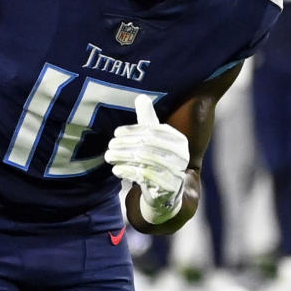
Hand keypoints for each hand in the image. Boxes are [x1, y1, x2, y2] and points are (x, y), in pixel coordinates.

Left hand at [104, 95, 188, 224]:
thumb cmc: (157, 160)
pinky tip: (116, 170)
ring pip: (144, 160)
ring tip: (109, 157)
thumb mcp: (154, 139)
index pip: (152, 131)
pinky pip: (145, 176)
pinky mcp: (168, 187)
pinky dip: (128, 171)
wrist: (165, 194)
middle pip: (147, 145)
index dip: (132, 131)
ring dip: (123, 158)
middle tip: (109, 147)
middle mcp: (181, 155)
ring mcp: (176, 172)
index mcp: (179, 140)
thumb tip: (141, 96)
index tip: (116, 133)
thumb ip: (148, 119)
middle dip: (125, 145)